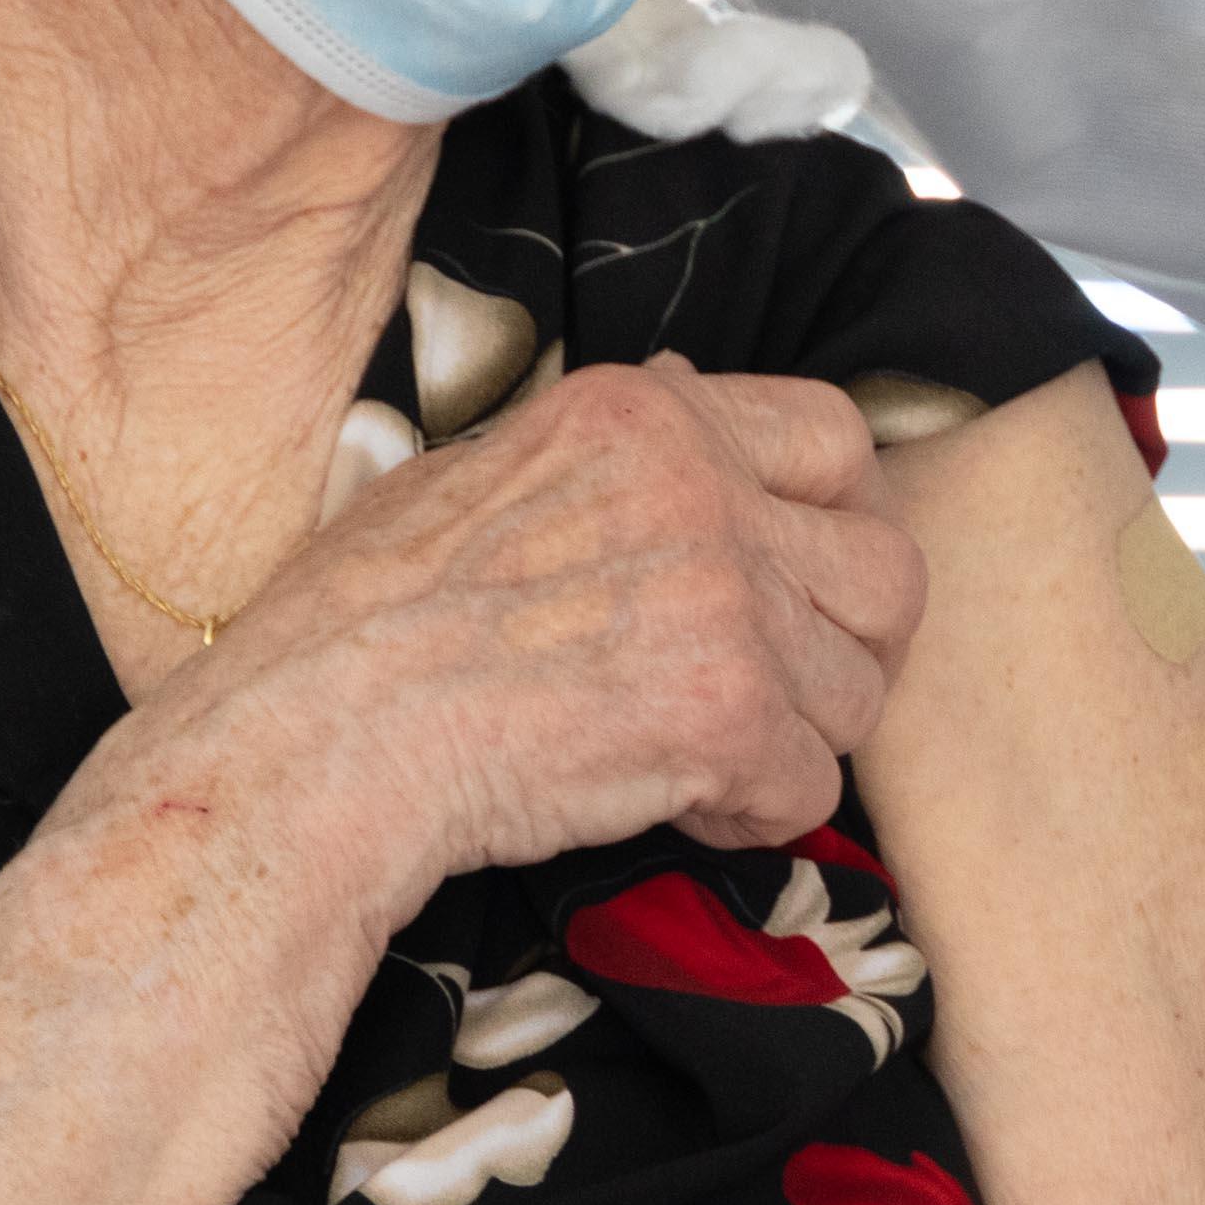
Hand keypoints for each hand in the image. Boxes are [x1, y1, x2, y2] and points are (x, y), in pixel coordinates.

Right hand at [179, 358, 926, 897]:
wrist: (317, 738)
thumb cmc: (360, 622)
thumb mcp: (478, 470)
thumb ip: (611, 447)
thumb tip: (693, 388)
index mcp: (648, 415)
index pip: (834, 437)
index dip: (842, 520)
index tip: (808, 577)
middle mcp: (705, 488)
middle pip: (887, 570)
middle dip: (852, 646)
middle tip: (789, 692)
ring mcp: (727, 598)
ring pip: (858, 688)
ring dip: (797, 738)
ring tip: (703, 758)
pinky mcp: (728, 710)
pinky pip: (812, 785)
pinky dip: (754, 816)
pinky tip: (677, 809)